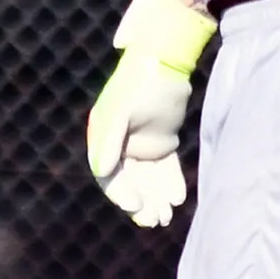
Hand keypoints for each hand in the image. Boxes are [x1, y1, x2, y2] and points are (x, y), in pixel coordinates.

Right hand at [85, 0, 213, 227]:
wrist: (168, 58)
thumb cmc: (143, 80)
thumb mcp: (124, 109)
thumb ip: (110, 139)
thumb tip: (101, 171)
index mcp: (104, 135)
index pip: (108, 174)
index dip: (120, 194)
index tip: (135, 206)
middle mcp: (120, 142)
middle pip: (129, 182)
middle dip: (141, 203)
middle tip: (154, 221)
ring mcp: (141, 143)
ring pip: (148, 179)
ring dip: (156, 198)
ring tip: (166, 216)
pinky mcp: (163, 141)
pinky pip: (165, 168)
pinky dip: (170, 184)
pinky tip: (178, 199)